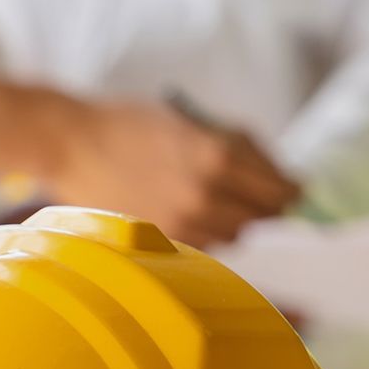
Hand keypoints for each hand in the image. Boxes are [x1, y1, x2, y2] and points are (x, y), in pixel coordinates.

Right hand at [43, 99, 299, 247]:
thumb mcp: (194, 123)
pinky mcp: (163, 238)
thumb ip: (240, 148)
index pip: (279, 189)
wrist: (72, 143)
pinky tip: (199, 218)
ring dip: (239, 224)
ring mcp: (184, 221)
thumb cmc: (132, 124)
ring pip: (236, 237)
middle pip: (263, 219)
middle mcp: (206, 193)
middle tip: (265, 201)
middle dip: (268, 209)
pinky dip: (211, 235)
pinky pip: (206, 246)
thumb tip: (280, 177)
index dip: (291, 191)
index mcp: (219, 155)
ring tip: (225, 206)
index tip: (295, 191)